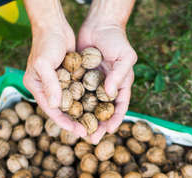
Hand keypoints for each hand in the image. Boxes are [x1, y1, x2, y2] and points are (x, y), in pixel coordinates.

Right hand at [23, 16, 86, 136]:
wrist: (54, 25)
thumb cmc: (46, 43)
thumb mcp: (44, 63)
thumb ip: (49, 84)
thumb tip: (55, 106)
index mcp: (37, 88)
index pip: (52, 111)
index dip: (65, 123)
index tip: (78, 131)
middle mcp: (48, 88)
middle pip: (63, 110)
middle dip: (75, 122)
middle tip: (89, 133)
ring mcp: (59, 83)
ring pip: (72, 103)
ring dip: (83, 113)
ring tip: (95, 124)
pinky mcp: (70, 77)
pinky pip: (79, 92)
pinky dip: (86, 99)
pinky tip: (98, 107)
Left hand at [78, 19, 136, 143]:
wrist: (99, 24)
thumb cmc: (117, 40)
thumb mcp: (125, 56)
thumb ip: (120, 75)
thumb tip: (109, 94)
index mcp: (120, 86)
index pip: (119, 107)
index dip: (115, 120)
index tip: (108, 131)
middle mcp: (106, 89)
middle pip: (102, 112)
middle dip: (97, 126)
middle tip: (91, 138)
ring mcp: (92, 85)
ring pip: (88, 106)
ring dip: (83, 120)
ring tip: (77, 131)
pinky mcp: (79, 79)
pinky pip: (76, 94)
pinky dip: (72, 104)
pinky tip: (66, 114)